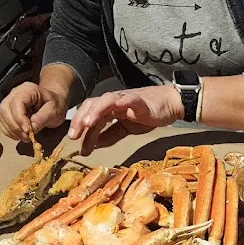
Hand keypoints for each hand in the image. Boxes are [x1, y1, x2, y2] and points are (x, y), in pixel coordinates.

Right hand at [0, 82, 68, 140]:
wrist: (53, 103)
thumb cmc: (55, 104)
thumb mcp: (54, 111)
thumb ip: (42, 118)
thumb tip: (31, 129)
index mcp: (28, 90)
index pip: (16, 103)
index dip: (20, 118)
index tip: (28, 131)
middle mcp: (15, 94)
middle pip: (5, 109)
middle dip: (14, 126)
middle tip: (27, 137)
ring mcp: (9, 102)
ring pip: (2, 117)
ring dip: (12, 131)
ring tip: (26, 137)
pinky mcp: (8, 112)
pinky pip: (2, 122)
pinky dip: (10, 132)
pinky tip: (20, 135)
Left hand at [68, 85, 183, 154]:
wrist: (170, 105)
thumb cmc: (148, 115)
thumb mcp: (126, 129)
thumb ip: (110, 135)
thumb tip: (94, 145)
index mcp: (109, 109)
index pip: (90, 116)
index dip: (81, 128)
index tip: (76, 144)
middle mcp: (113, 102)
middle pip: (92, 106)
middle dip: (81, 120)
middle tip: (74, 136)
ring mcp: (125, 99)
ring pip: (105, 101)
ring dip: (95, 111)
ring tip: (88, 124)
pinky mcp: (139, 100)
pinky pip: (127, 100)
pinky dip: (119, 102)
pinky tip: (113, 108)